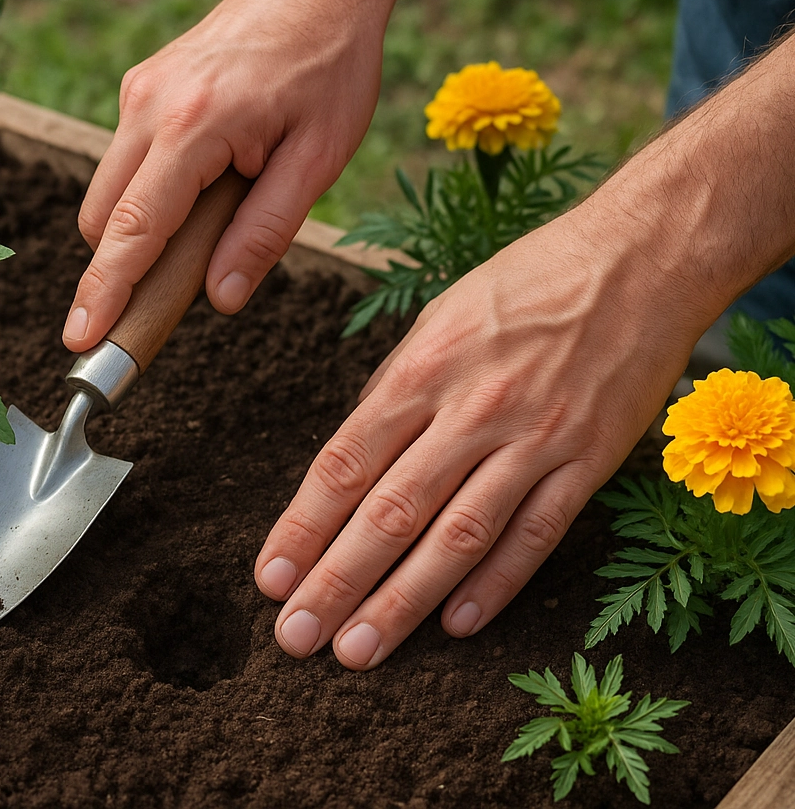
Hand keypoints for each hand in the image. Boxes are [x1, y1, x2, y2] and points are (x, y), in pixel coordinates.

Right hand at [62, 0, 390, 350]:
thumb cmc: (331, 66)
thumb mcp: (317, 161)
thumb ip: (263, 234)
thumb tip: (217, 299)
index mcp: (190, 126)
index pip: (131, 231)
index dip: (105, 293)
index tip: (80, 342)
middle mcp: (147, 104)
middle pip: (101, 218)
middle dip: (123, 266)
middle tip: (182, 287)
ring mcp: (138, 90)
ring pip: (108, 190)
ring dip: (141, 225)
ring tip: (222, 211)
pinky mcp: (143, 85)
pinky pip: (128, 159)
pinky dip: (151, 190)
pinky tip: (213, 177)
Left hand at [253, 196, 708, 668]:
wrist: (638, 258)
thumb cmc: (527, 282)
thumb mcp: (440, 317)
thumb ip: (397, 387)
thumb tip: (357, 454)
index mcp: (423, 369)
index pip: (345, 463)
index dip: (302, 527)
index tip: (270, 577)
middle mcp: (472, 409)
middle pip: (391, 510)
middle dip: (337, 580)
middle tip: (297, 635)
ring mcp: (534, 439)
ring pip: (457, 536)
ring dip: (403, 601)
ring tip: (359, 650)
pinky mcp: (589, 461)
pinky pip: (535, 534)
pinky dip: (495, 584)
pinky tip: (455, 624)